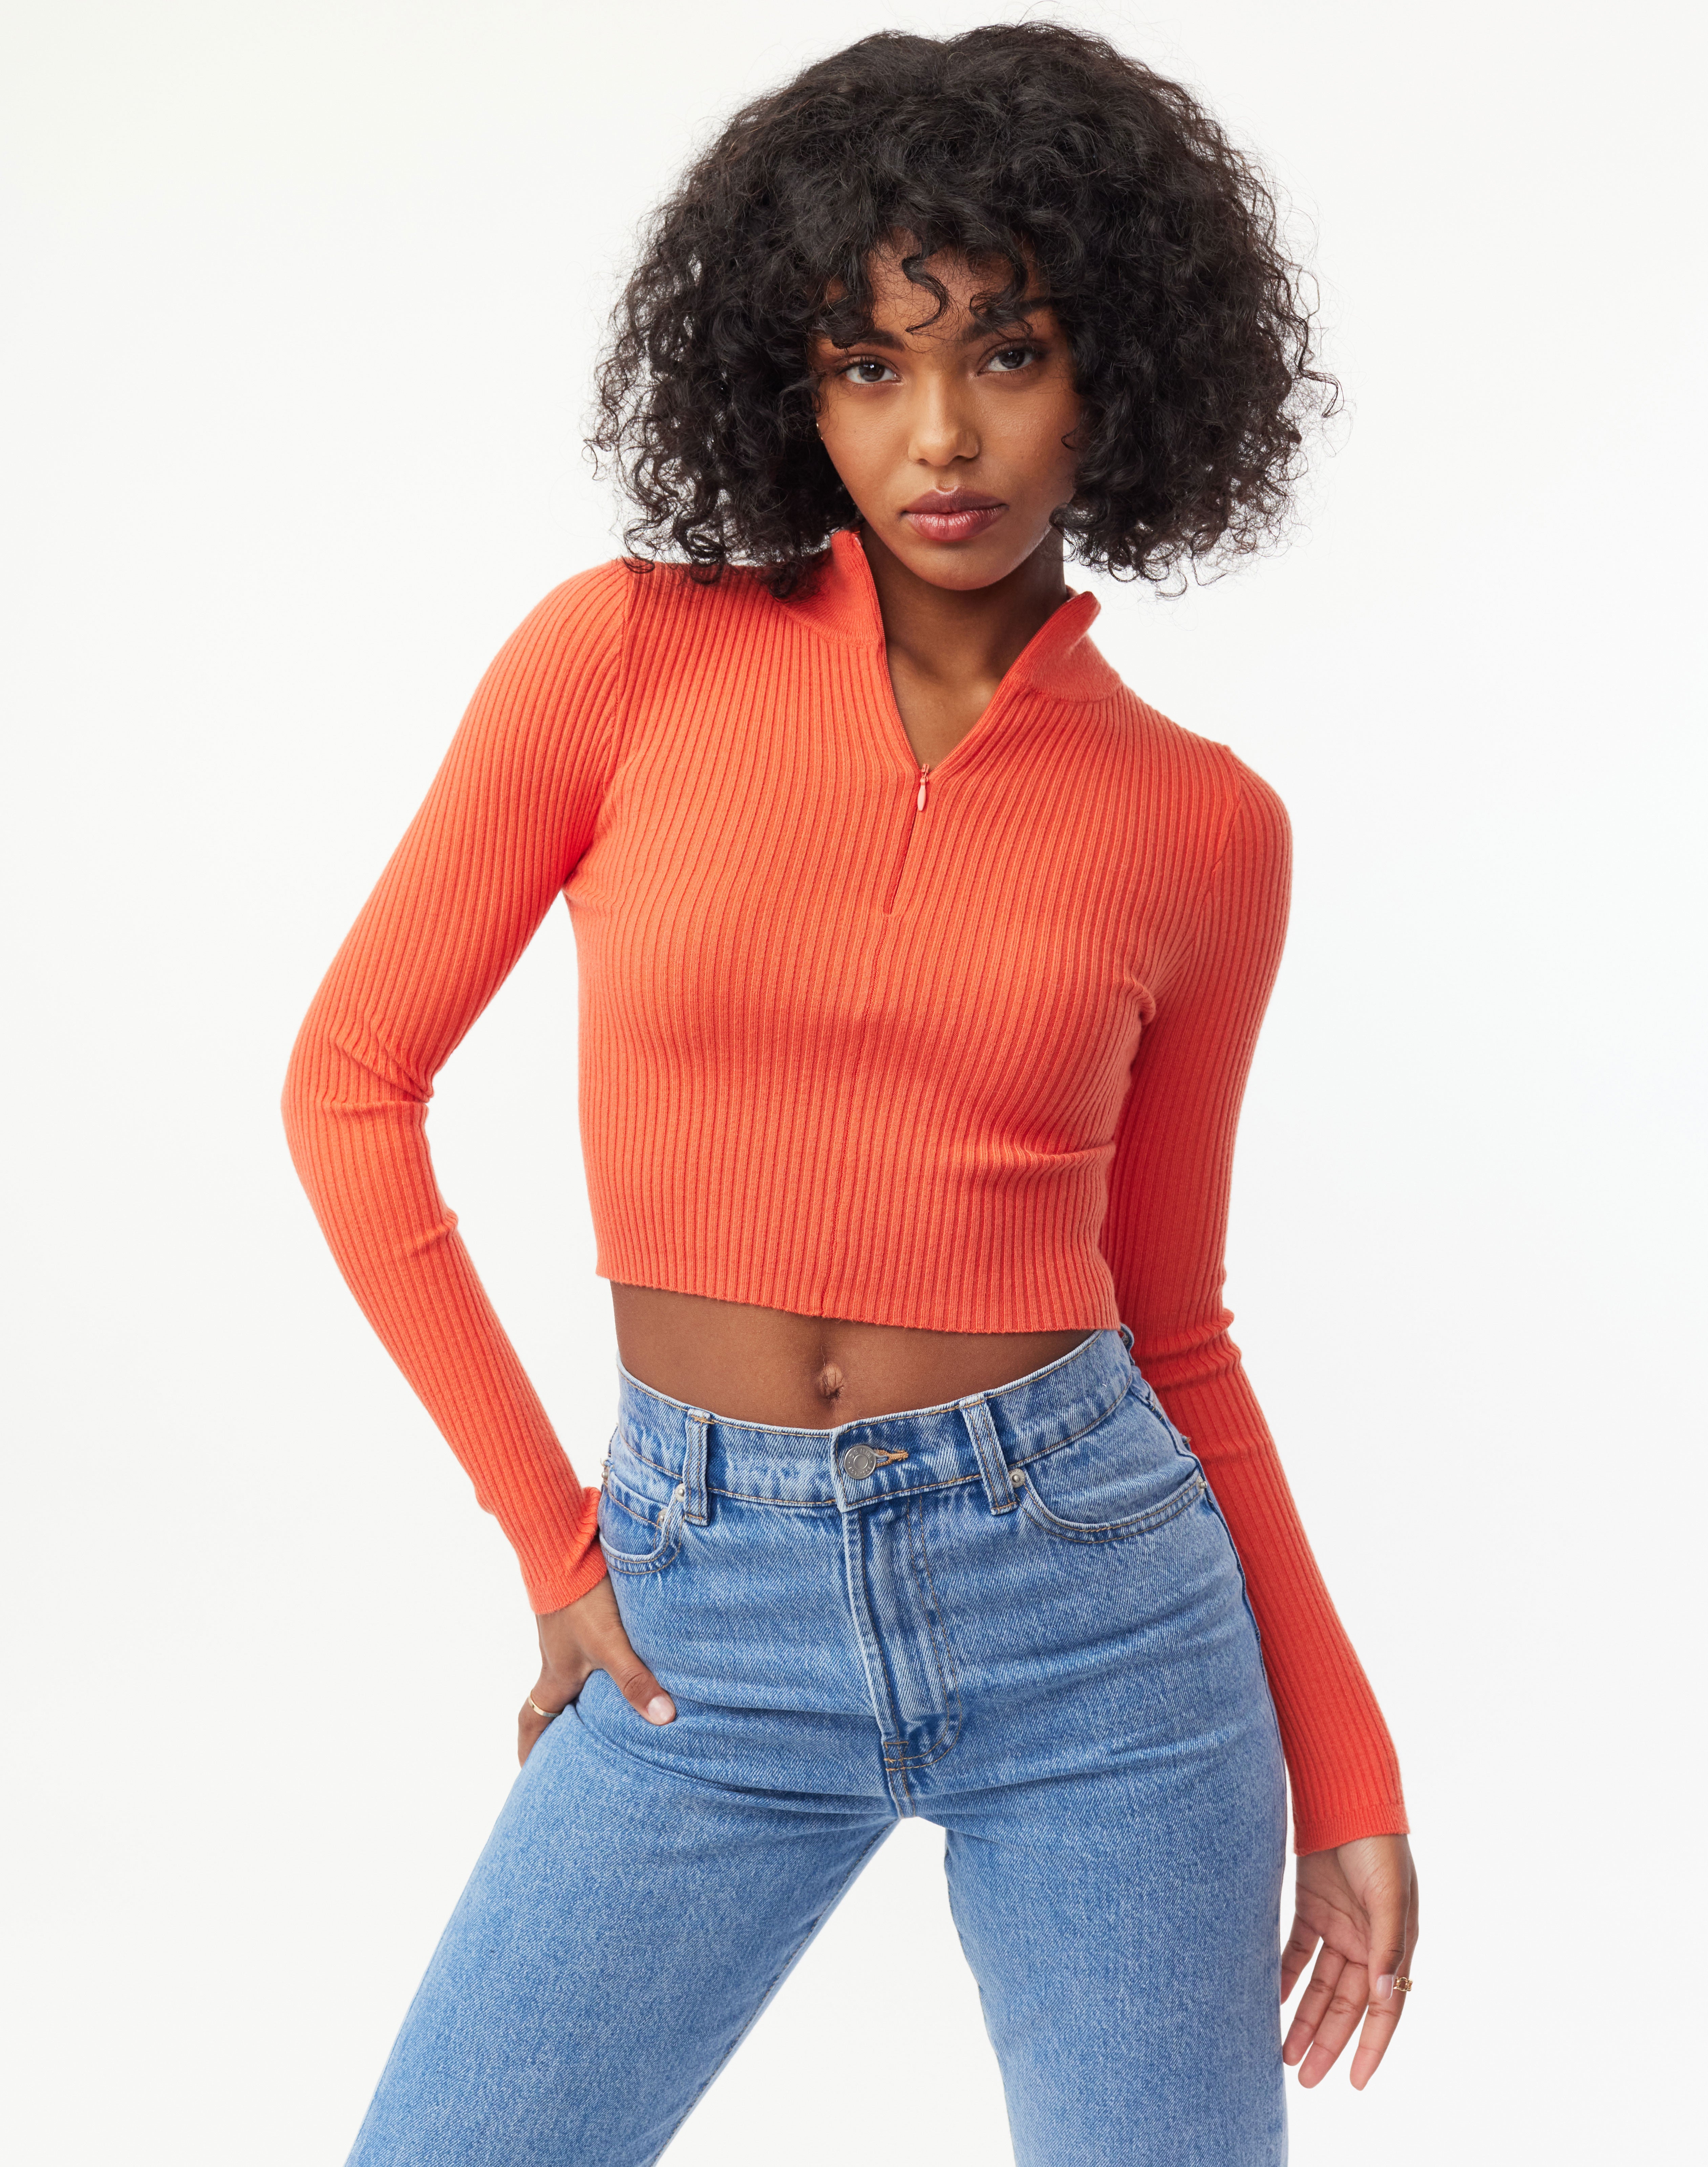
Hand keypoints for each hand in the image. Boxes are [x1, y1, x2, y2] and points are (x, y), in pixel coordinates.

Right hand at [517, 1573, 675, 1765]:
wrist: (565, 1546)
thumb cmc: (581, 1600)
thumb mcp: (611, 1645)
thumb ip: (635, 1681)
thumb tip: (663, 1719)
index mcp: (556, 1675)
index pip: (533, 1720)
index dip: (529, 1749)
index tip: (528, 1772)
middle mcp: (554, 1657)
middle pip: (549, 1702)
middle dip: (555, 1729)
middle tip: (566, 1752)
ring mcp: (563, 1633)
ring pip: (566, 1673)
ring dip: (577, 1695)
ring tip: (599, 1714)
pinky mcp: (576, 1611)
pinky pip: (581, 1647)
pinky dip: (593, 1664)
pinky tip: (618, 1660)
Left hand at [1281, 1833, 1418, 2088]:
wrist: (1345, 1798)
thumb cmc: (1376, 1845)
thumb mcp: (1388, 1895)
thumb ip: (1387, 1945)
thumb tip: (1386, 1994)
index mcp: (1392, 1944)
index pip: (1384, 2008)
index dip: (1372, 2047)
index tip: (1355, 2083)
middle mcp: (1366, 1942)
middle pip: (1346, 2005)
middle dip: (1326, 2042)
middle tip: (1305, 2079)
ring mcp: (1338, 1926)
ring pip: (1319, 1986)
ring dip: (1302, 2018)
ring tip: (1283, 2054)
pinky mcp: (1311, 1908)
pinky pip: (1296, 1954)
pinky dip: (1284, 1977)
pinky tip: (1269, 2001)